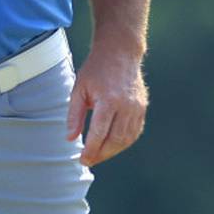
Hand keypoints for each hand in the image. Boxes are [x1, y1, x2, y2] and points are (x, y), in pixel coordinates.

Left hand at [67, 47, 148, 166]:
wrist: (120, 53)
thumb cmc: (96, 69)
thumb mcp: (79, 88)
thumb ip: (74, 115)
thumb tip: (71, 138)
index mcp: (109, 100)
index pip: (100, 132)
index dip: (91, 149)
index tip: (83, 159)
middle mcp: (126, 106)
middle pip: (115, 139)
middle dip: (102, 153)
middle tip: (88, 160)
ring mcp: (137, 108)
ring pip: (127, 139)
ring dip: (113, 151)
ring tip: (98, 155)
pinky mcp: (142, 109)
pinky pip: (135, 132)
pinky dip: (123, 142)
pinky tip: (112, 145)